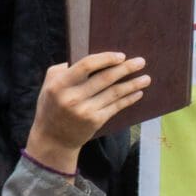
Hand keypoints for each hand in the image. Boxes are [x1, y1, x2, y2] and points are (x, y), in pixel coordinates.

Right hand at [26, 52, 149, 168]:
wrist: (53, 139)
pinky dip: (129, 99)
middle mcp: (73, 97)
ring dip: (133, 84)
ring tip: (147, 78)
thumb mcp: (49, 85)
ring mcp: (85, 110)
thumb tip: (88, 58)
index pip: (86, 65)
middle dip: (126, 68)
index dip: (106, 58)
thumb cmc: (52, 106)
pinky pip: (116, 106)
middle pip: (105, 78)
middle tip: (141, 62)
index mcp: (60, 84)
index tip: (121, 55)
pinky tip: (138, 93)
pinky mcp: (95, 121)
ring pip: (114, 93)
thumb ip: (63, 70)